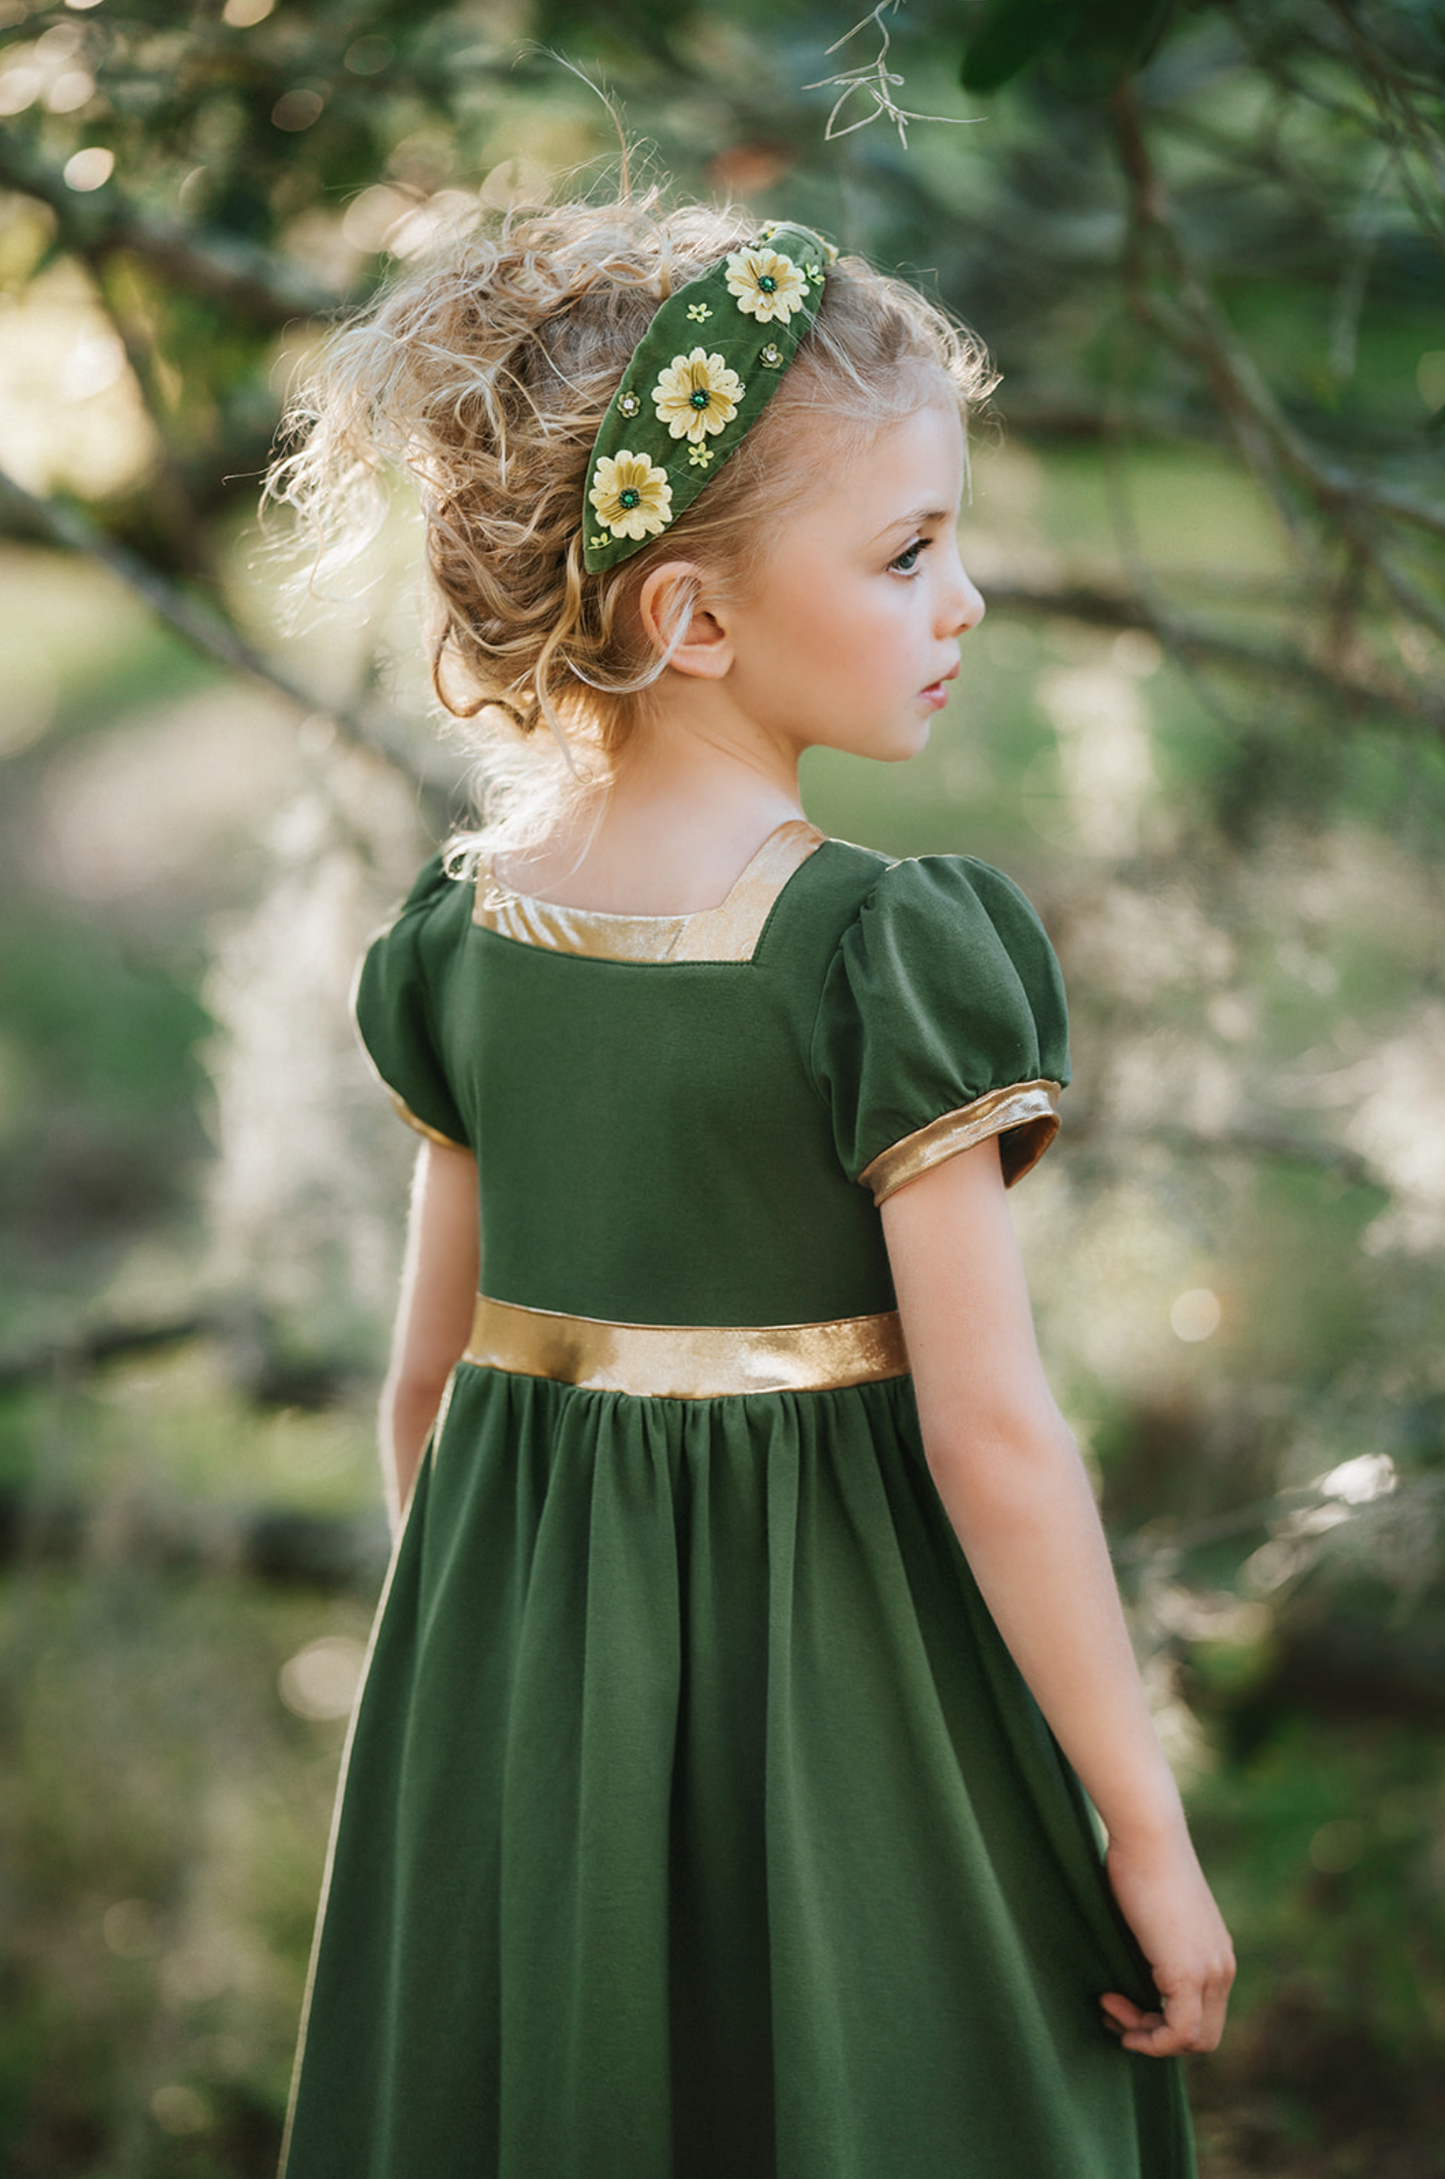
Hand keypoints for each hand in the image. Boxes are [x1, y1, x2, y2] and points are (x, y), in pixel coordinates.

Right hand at [1098, 1827, 1234, 2055]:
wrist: (1148, 1835)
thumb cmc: (1139, 1861)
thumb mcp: (1155, 1914)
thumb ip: (1156, 1943)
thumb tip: (1132, 1961)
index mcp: (1217, 1954)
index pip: (1203, 2014)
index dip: (1163, 2021)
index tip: (1121, 1999)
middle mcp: (1222, 1968)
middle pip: (1204, 2036)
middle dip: (1157, 2035)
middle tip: (1116, 2010)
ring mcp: (1210, 1972)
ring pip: (1193, 2039)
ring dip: (1147, 2035)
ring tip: (1110, 2005)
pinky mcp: (1188, 1974)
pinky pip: (1179, 2033)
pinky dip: (1150, 2038)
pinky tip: (1115, 2010)